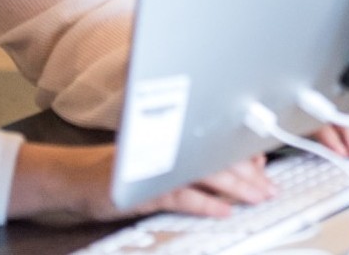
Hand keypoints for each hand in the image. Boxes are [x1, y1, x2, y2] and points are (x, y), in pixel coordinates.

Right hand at [9, 127, 348, 222]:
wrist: (76, 179)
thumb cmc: (122, 170)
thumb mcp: (162, 162)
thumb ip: (198, 163)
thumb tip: (242, 167)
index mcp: (175, 137)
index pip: (216, 142)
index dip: (244, 153)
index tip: (266, 164)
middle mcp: (168, 146)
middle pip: (217, 158)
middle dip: (249, 173)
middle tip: (271, 186)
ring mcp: (157, 166)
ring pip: (206, 174)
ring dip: (237, 187)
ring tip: (258, 196)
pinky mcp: (144, 188)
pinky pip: (181, 196)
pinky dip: (205, 204)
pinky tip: (224, 211)